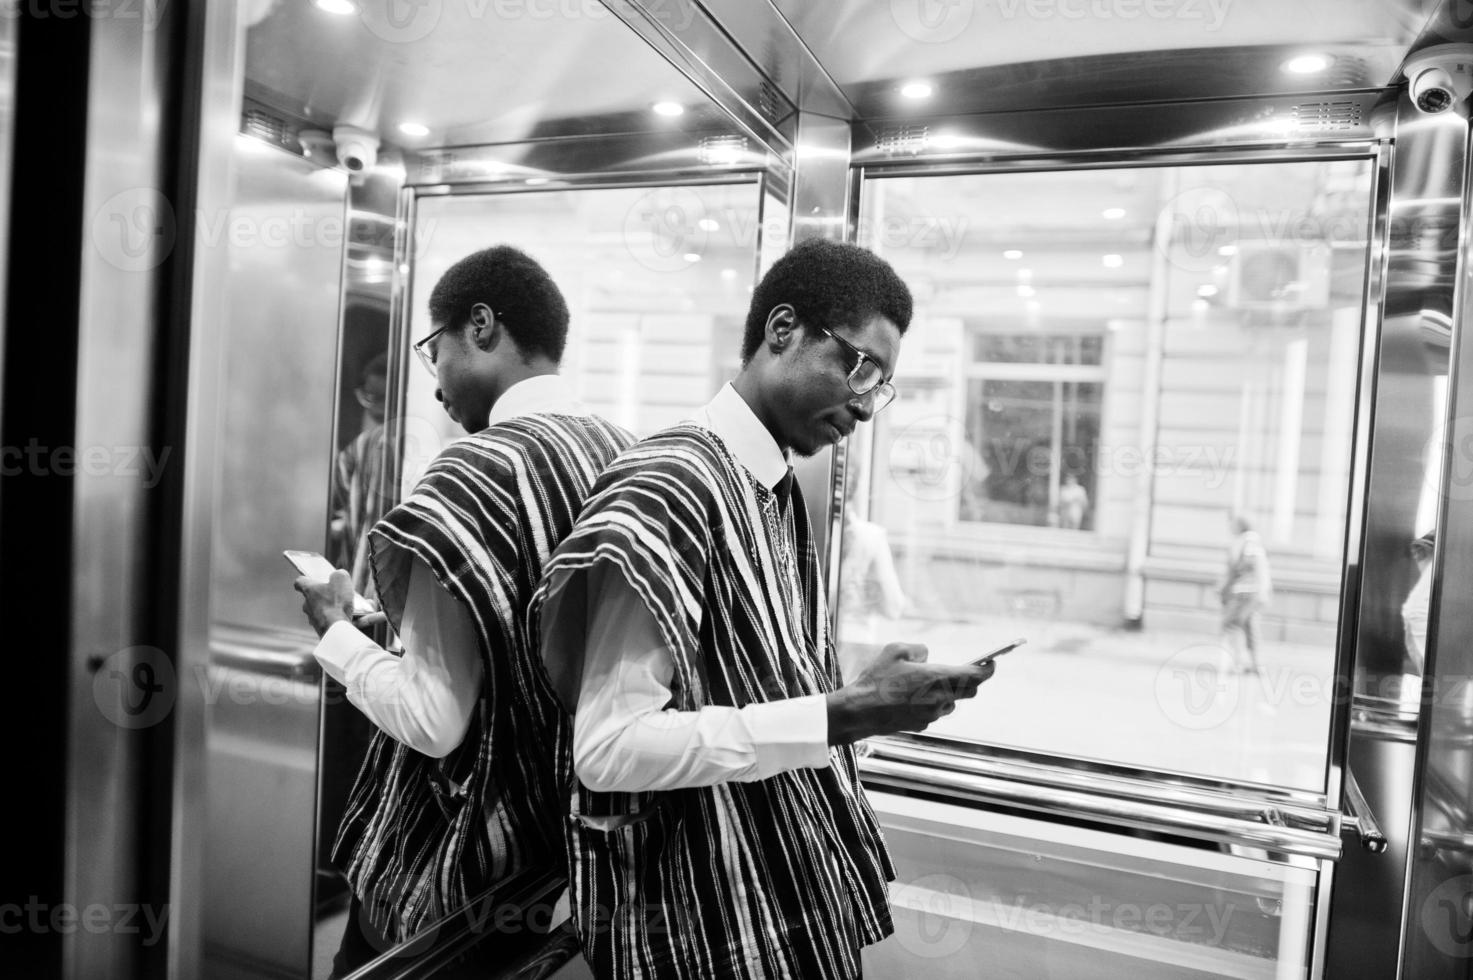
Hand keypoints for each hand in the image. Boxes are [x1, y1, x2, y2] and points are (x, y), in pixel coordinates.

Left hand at [294, 569, 354, 636]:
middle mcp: (307, 605)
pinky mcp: (320, 629)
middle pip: (311, 598)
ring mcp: (313, 618)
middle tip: (335, 594)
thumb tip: (338, 576)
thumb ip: (338, 574)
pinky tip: (346, 618)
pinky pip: (327, 621)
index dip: (305, 580)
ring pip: (319, 610)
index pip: (300, 582)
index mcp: (309, 590)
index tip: (308, 579)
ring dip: (329, 608)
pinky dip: (334, 619)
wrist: (336, 628)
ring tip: (344, 607)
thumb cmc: (336, 602)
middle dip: (322, 595)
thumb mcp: (341, 579)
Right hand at [826, 643, 993, 744]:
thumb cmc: (876, 679)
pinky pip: (934, 713)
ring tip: (923, 684)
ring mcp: (931, 716)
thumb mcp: (895, 651)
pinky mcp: (921, 726)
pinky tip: (909, 698)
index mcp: (937, 678)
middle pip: (970, 692)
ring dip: (947, 693)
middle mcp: (940, 699)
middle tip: (958, 671)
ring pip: (951, 703)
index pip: (975, 675)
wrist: (859, 712)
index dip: (987, 669)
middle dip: (969, 681)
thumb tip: (926, 656)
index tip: (991, 663)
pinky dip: (930, 704)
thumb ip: (918, 649)